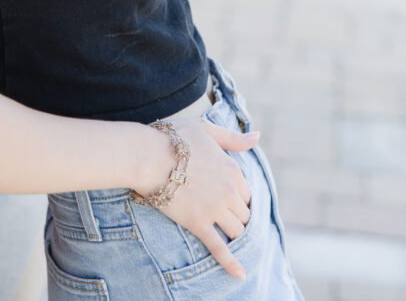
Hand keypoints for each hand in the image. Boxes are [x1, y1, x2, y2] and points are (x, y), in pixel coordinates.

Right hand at [137, 116, 259, 280]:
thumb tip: (257, 136)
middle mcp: (229, 190)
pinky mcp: (199, 224)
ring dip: (233, 234)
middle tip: (222, 218)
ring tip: (225, 236)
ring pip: (237, 230)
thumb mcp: (207, 129)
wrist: (148, 156)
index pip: (246, 193)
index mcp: (232, 169)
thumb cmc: (173, 139)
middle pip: (244, 213)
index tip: (227, 201)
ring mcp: (215, 209)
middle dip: (236, 217)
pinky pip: (220, 248)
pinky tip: (240, 275)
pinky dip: (232, 263)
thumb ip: (233, 137)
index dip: (238, 198)